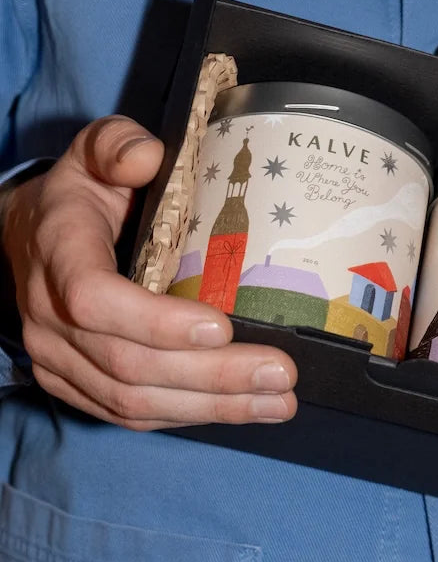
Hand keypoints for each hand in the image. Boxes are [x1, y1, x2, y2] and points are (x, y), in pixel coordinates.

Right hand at [1, 116, 297, 429]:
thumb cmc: (79, 195)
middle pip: (129, 365)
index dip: (156, 323)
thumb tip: (148, 156)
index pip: (94, 301)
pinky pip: (131, 414)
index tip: (221, 327)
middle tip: (280, 373)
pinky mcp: (77, 386)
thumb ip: (117, 145)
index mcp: (59, 254)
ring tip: (278, 401)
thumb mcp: (93, 152)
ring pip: (133, 401)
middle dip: (212, 376)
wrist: (32, 238)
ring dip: (213, 407)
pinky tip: (242, 409)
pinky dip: (190, 416)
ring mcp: (59, 361)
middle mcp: (50, 318)